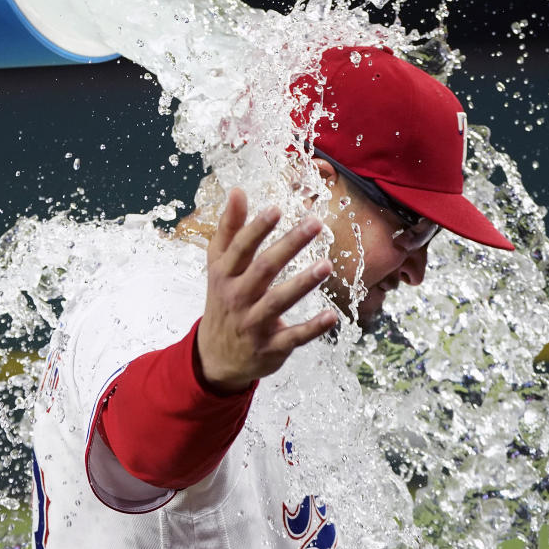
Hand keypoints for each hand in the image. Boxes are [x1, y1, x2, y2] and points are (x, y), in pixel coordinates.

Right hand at [196, 188, 337, 391]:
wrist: (215, 357)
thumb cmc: (223, 300)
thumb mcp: (218, 266)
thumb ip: (229, 229)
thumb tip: (237, 191)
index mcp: (225, 275)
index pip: (240, 248)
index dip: (256, 228)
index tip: (276, 208)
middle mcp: (237, 297)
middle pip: (263, 269)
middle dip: (288, 245)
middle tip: (314, 223)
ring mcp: (253, 324)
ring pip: (278, 302)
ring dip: (302, 283)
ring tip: (326, 265)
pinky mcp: (270, 347)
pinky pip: (293, 337)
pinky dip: (312, 328)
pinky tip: (332, 316)